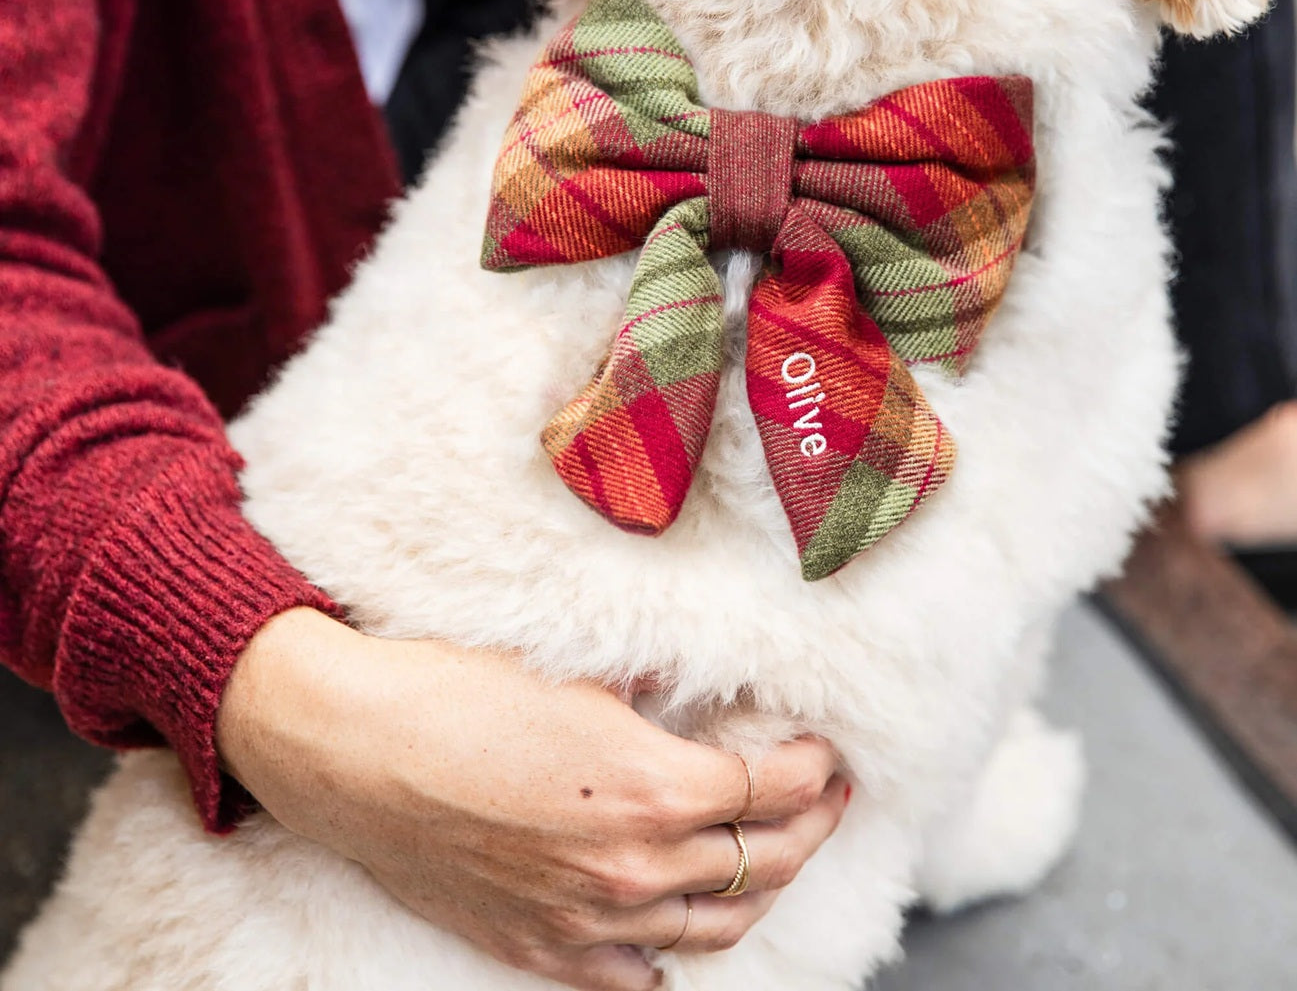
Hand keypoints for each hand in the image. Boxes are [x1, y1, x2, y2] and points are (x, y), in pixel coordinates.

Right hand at [216, 608, 846, 990]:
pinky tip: (682, 921)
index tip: (824, 751)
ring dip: (760, 889)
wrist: (356, 749)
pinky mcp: (541, 949)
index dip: (813, 768)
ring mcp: (591, 920)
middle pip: (764, 861)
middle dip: (809, 828)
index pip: (775, 789)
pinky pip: (637, 975)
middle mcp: (636, 866)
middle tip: (823, 798)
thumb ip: (652, 694)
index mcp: (656, 787)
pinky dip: (674, 950)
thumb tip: (688, 695)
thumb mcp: (578, 675)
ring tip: (773, 854)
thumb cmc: (461, 693)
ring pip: (717, 927)